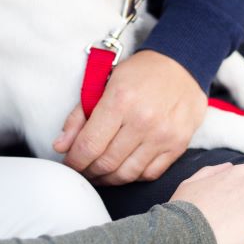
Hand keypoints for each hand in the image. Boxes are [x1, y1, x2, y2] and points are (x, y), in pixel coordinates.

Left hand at [53, 50, 206, 184]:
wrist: (182, 65)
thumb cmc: (140, 72)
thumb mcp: (104, 83)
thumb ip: (80, 115)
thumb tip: (61, 146)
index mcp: (120, 100)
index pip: (88, 146)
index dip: (74, 162)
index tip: (69, 163)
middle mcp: (143, 120)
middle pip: (106, 163)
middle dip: (88, 171)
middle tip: (83, 169)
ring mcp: (163, 135)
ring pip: (127, 174)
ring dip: (108, 178)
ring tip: (100, 173)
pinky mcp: (178, 145)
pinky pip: (149, 174)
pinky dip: (133, 176)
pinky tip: (124, 168)